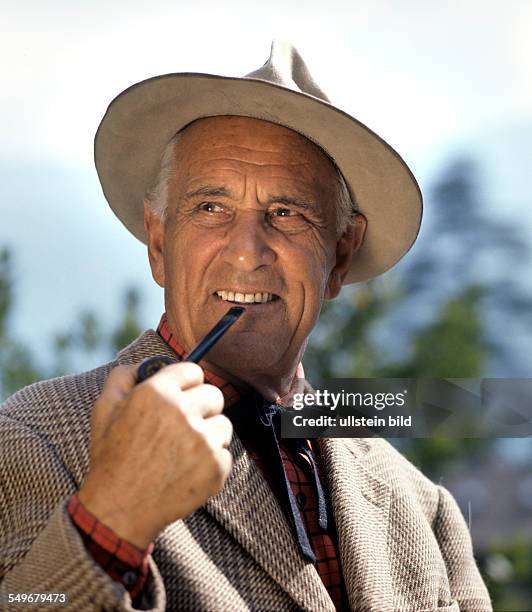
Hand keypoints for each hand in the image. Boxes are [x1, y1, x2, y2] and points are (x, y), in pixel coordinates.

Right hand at [78, 362, 231, 548]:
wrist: (120, 510)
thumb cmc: (112, 458)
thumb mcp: (104, 410)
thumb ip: (122, 377)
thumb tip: (143, 365)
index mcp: (156, 393)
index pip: (193, 371)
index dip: (188, 383)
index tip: (184, 395)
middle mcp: (182, 412)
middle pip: (214, 395)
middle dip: (201, 407)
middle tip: (184, 425)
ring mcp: (202, 441)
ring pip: (223, 424)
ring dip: (209, 435)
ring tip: (184, 451)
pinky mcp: (216, 466)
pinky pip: (226, 453)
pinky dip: (212, 462)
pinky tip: (188, 470)